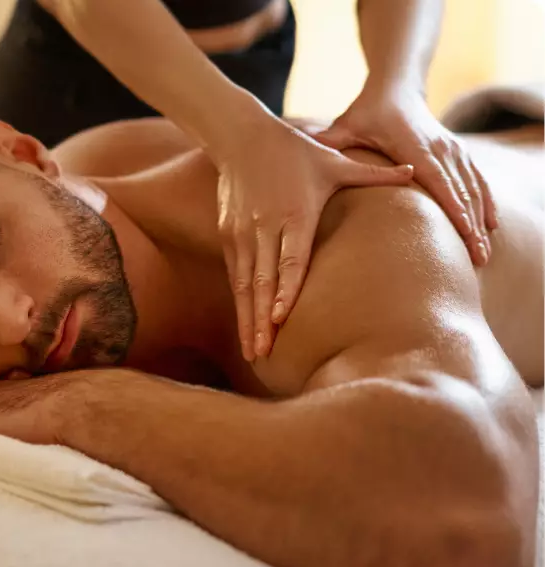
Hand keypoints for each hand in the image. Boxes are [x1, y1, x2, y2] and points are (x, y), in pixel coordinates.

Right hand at [215, 116, 413, 361]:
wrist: (241, 137)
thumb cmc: (294, 151)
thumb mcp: (333, 162)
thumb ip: (373, 174)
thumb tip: (414, 173)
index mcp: (295, 214)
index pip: (289, 260)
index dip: (285, 291)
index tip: (281, 319)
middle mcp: (266, 228)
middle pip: (263, 282)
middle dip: (262, 319)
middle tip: (264, 352)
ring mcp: (244, 234)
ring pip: (245, 284)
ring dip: (248, 318)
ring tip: (253, 349)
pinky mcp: (229, 235)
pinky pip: (236, 275)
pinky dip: (240, 302)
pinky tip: (245, 325)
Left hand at [315, 87, 495, 265]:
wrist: (395, 89)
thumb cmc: (366, 112)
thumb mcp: (346, 126)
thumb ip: (329, 140)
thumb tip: (305, 148)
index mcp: (415, 146)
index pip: (440, 182)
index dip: (455, 209)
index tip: (465, 235)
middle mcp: (439, 149)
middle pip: (461, 193)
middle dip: (471, 226)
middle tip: (478, 260)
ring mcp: (452, 150)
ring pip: (473, 189)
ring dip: (480, 220)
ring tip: (484, 254)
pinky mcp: (457, 153)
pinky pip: (477, 180)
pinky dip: (485, 202)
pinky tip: (490, 226)